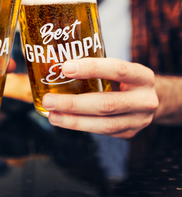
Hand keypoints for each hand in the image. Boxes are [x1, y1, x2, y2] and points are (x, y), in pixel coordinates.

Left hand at [42, 58, 158, 137]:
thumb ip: (96, 67)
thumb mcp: (118, 68)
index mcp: (142, 76)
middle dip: (74, 103)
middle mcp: (144, 100)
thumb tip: (56, 62)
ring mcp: (138, 121)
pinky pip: (102, 132)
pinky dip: (80, 126)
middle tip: (49, 100)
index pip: (117, 70)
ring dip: (74, 121)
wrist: (148, 99)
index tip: (65, 68)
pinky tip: (64, 120)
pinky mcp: (129, 133)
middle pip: (107, 103)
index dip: (91, 68)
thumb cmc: (124, 79)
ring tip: (52, 115)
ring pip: (104, 124)